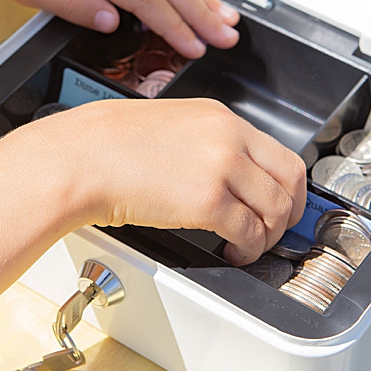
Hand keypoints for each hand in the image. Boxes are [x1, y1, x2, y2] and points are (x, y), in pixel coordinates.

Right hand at [27, 97, 306, 265]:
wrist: (80, 157)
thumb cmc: (109, 144)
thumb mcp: (172, 124)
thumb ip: (208, 141)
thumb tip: (228, 171)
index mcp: (220, 117)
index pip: (280, 152)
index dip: (286, 186)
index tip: (281, 203)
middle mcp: (229, 138)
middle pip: (290, 180)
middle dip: (289, 213)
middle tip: (276, 230)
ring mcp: (222, 168)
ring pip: (275, 210)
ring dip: (267, 236)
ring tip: (249, 246)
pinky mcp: (208, 201)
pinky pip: (249, 233)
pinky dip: (248, 250)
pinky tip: (233, 252)